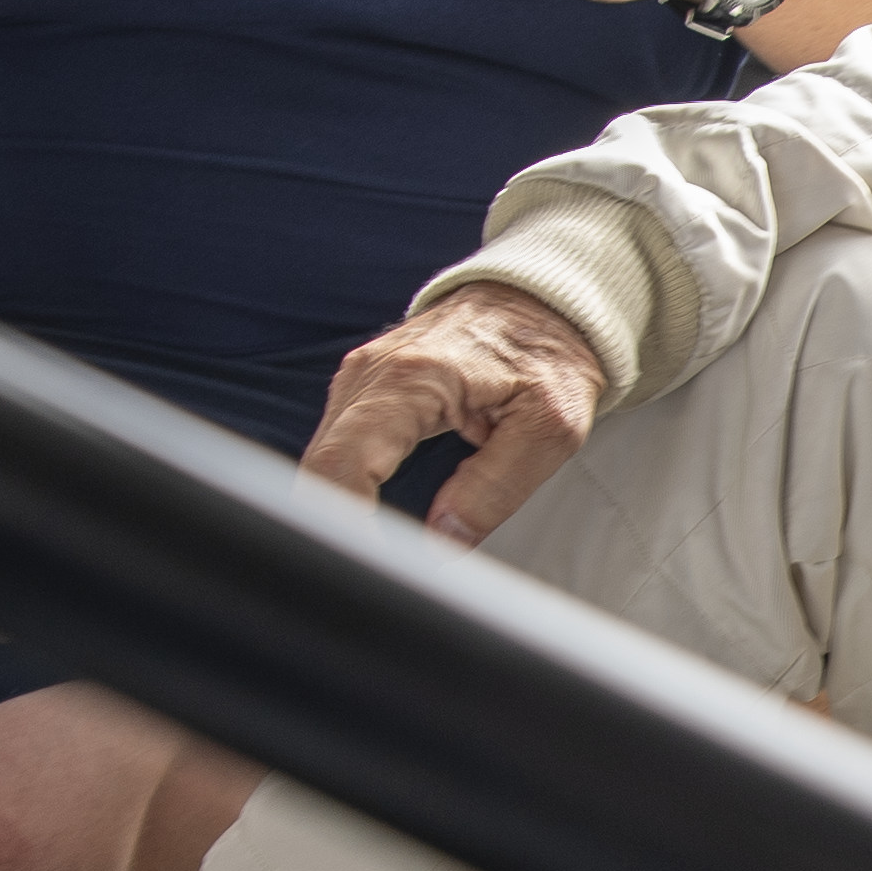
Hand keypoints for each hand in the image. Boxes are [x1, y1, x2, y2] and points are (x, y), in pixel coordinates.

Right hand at [302, 281, 611, 546]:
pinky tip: (380, 517)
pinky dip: (352, 487)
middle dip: (343, 528)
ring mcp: (359, 379)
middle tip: (383, 570)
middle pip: (320, 471)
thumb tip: (442, 541)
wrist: (544, 300)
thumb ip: (494, 489)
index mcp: (410, 380)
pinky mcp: (362, 389)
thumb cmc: (551, 356)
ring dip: (345, 509)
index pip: (342, 468)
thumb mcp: (549, 428)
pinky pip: (339, 448)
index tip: (374, 567)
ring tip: (383, 550)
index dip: (347, 529)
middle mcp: (369, 375)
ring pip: (323, 463)